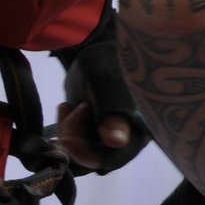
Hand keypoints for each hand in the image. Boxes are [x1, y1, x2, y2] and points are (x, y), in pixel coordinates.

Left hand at [52, 3, 151, 173]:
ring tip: (69, 105)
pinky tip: (66, 107)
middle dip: (75, 138)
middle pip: (94, 157)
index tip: (68, 139)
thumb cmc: (107, 61)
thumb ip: (112, 113)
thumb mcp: (108, 85)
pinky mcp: (92, 130)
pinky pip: (73, 142)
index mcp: (139, 129)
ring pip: (80, 151)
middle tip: (70, 110)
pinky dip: (65, 128)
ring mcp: (108, 135)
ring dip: (68, 131)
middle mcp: (127, 137)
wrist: (93, 47)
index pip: (114, 157)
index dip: (89, 154)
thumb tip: (116, 142)